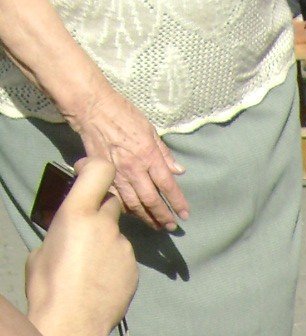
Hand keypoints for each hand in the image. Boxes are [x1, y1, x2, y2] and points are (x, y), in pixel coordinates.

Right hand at [25, 158, 137, 335]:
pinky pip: (124, 258)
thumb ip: (62, 231)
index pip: (101, 170)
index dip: (96, 167)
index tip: (87, 172)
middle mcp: (106, 225)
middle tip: (86, 231)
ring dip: (107, 242)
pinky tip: (101, 282)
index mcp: (78, 213)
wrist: (73, 323)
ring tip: (90, 268)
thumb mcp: (43, 249)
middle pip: (112, 203)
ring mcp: (124, 248)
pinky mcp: (135, 269)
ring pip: (118, 234)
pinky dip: (115, 264)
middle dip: (101, 211)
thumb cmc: (48, 285)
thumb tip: (68, 234)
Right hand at [70, 77, 186, 230]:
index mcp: (148, 155)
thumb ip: (164, 153)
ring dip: (146, 217)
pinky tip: (133, 215)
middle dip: (162, 216)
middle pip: (151, 200)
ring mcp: (116, 173)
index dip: (177, 202)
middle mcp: (134, 168)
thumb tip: (179, 171)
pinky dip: (125, 209)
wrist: (91, 108)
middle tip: (171, 227)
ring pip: (133, 203)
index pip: (167, 184)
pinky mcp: (102, 174)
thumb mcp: (149, 129)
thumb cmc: (122, 114)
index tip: (184, 215)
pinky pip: (115, 197)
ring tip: (155, 226)